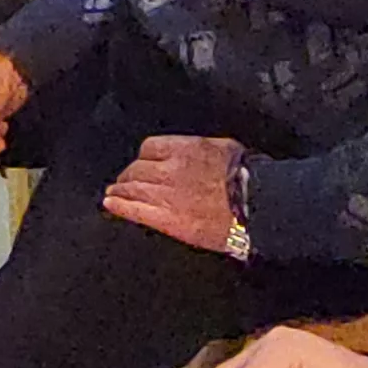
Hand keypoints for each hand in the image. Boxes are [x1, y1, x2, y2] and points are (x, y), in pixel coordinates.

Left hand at [103, 134, 244, 253]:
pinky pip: (135, 210)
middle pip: (137, 170)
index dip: (143, 157)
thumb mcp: (225, 150)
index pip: (150, 148)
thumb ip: (201, 150)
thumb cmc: (247, 178)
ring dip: (120, 190)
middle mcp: (170, 169)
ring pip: (132, 189)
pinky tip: (110, 205)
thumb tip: (195, 152)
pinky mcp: (167, 220)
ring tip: (114, 193)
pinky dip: (120, 206)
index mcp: (185, 149)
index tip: (141, 163)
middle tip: (124, 182)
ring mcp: (166, 195)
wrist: (256, 207)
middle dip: (129, 176)